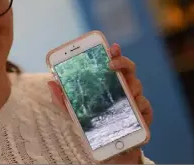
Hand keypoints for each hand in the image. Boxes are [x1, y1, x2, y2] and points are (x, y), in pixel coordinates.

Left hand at [48, 43, 152, 163]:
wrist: (109, 149)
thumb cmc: (93, 125)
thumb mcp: (74, 112)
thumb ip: (62, 99)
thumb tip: (51, 82)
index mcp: (108, 83)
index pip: (113, 63)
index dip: (115, 53)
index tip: (112, 47)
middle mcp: (123, 87)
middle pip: (129, 69)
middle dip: (123, 63)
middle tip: (111, 65)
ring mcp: (135, 100)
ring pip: (137, 86)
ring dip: (130, 86)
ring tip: (123, 91)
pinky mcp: (144, 114)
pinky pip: (145, 105)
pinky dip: (139, 105)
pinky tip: (134, 107)